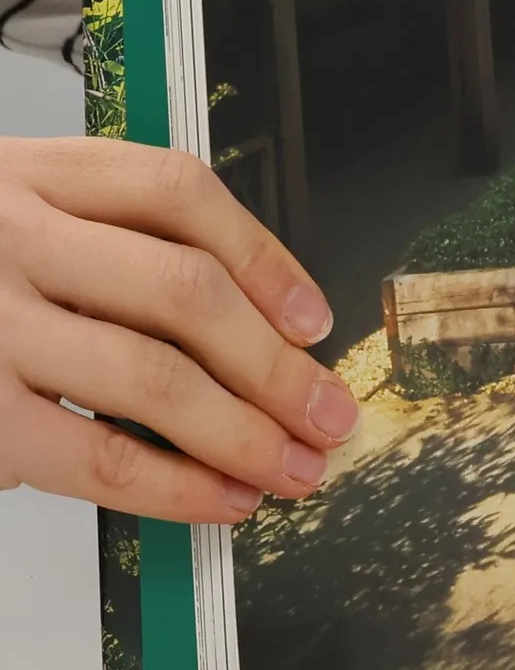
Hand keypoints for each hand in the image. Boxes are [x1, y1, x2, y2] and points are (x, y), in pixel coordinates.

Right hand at [0, 139, 357, 522]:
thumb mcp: (12, 215)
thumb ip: (111, 244)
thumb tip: (258, 324)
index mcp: (32, 172)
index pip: (177, 193)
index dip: (264, 258)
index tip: (313, 319)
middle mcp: (7, 235)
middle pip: (185, 291)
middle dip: (276, 365)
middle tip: (328, 412)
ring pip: (152, 375)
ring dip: (244, 431)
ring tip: (293, 465)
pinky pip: (95, 452)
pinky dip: (175, 485)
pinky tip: (221, 497)